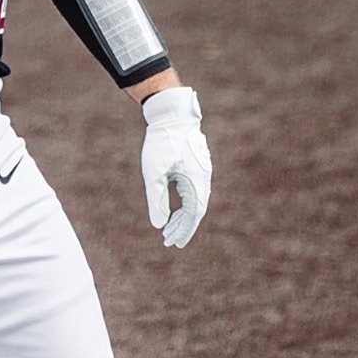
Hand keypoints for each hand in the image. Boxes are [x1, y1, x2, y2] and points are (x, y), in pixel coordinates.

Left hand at [140, 86, 212, 247]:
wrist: (172, 114)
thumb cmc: (161, 141)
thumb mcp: (154, 172)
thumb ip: (156, 199)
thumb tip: (158, 225)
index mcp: (196, 181)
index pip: (193, 214)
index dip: (184, 231)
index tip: (173, 243)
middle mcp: (203, 178)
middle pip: (195, 211)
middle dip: (182, 228)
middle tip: (168, 241)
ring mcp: (201, 172)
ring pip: (194, 202)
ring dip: (182, 217)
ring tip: (168, 230)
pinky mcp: (196, 167)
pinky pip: (193, 193)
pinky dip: (183, 205)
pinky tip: (172, 211)